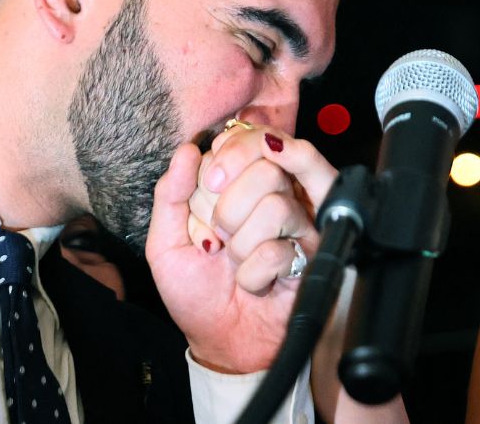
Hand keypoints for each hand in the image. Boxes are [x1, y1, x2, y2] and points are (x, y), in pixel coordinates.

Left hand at [145, 127, 336, 373]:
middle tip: (219, 234)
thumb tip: (188, 149)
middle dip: (229, 206)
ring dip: (242, 245)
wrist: (222, 341)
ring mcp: (298, 227)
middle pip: (268, 167)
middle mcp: (277, 197)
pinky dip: (253, 275)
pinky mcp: (312, 258)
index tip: (209, 181)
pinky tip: (253, 283)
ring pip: (276, 207)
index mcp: (243, 185)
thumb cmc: (198, 292)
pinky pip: (279, 251)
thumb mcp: (167, 243)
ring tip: (236, 263)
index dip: (231, 154)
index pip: (251, 139)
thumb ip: (171, 195)